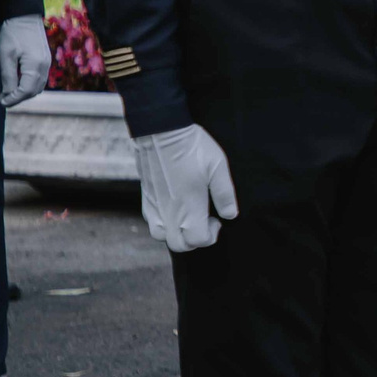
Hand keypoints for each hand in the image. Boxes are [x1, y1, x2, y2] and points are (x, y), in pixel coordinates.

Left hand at [0, 14, 50, 107]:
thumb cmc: (13, 34)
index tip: (1, 101)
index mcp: (36, 65)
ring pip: (37, 86)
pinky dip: (29, 84)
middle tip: (3, 98)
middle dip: (18, 97)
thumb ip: (8, 76)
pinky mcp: (45, 60)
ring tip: (9, 91)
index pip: (26, 91)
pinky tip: (18, 82)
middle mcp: (45, 66)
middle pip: (33, 91)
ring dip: (24, 92)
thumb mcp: (6, 55)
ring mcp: (47, 63)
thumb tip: (8, 94)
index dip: (13, 99)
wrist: (24, 17)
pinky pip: (39, 79)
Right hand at [132, 124, 237, 252]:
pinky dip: (164, 224)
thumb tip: (230, 214)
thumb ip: (225, 194)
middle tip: (205, 221)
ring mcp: (155, 205)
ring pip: (162, 236)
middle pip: (179, 245)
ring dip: (177, 234)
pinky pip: (152, 222)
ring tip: (189, 216)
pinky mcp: (146, 197)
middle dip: (194, 240)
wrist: (160, 131)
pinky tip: (174, 207)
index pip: (198, 241)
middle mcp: (169, 212)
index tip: (217, 220)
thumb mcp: (217, 167)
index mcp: (189, 207)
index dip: (211, 236)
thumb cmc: (192, 148)